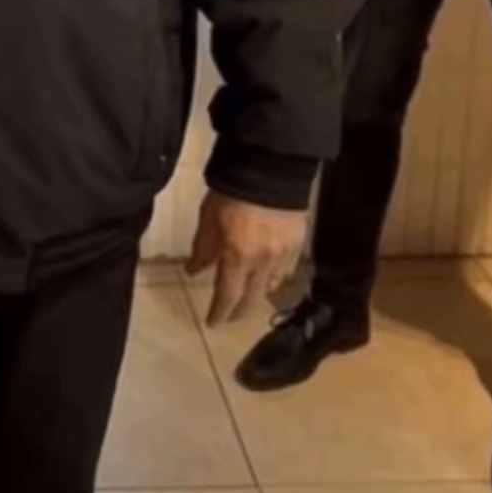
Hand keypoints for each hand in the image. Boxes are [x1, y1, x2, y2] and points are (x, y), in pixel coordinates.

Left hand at [185, 192, 305, 325]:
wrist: (268, 169)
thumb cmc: (230, 191)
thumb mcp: (208, 218)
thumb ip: (203, 248)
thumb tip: (193, 270)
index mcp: (237, 257)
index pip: (227, 296)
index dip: (219, 312)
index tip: (213, 323)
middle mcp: (262, 263)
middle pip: (251, 298)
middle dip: (238, 311)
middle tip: (230, 316)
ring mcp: (283, 255)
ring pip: (271, 286)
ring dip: (257, 293)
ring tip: (248, 295)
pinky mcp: (298, 245)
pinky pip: (286, 270)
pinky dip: (275, 276)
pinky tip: (270, 275)